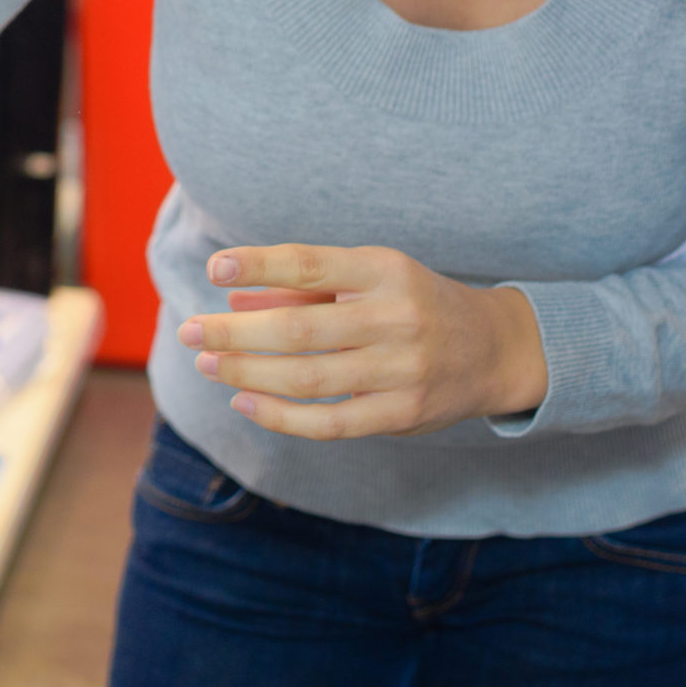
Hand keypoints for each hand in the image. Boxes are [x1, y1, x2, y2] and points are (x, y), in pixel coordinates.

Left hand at [176, 244, 548, 438]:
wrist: (496, 349)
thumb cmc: (414, 303)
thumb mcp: (369, 278)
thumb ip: (303, 289)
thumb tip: (233, 297)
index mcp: (385, 270)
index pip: (310, 264)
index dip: (260, 264)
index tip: (215, 268)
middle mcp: (396, 317)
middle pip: (299, 328)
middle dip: (235, 332)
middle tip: (189, 331)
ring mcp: (403, 369)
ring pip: (307, 377)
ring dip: (247, 372)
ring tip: (208, 364)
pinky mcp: (403, 414)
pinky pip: (329, 422)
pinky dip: (279, 415)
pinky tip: (244, 402)